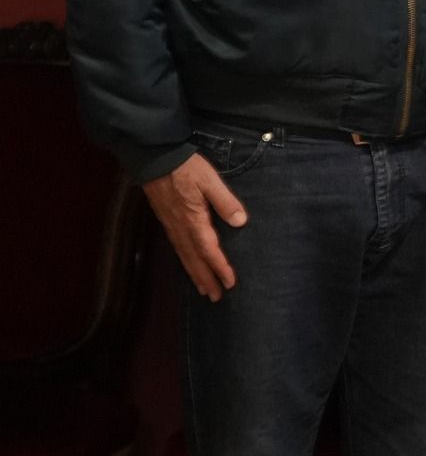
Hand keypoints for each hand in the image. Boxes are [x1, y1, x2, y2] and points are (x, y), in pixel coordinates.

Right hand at [143, 154, 244, 300]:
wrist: (154, 159)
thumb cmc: (185, 168)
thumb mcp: (209, 180)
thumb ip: (225, 201)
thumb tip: (240, 222)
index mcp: (193, 220)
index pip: (209, 250)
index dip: (220, 268)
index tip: (230, 283)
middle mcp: (180, 228)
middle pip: (194, 260)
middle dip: (206, 279)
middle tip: (216, 297)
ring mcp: (171, 225)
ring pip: (184, 256)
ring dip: (195, 274)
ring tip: (204, 289)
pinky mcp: (166, 221)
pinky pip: (177, 248)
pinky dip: (185, 261)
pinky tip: (189, 264)